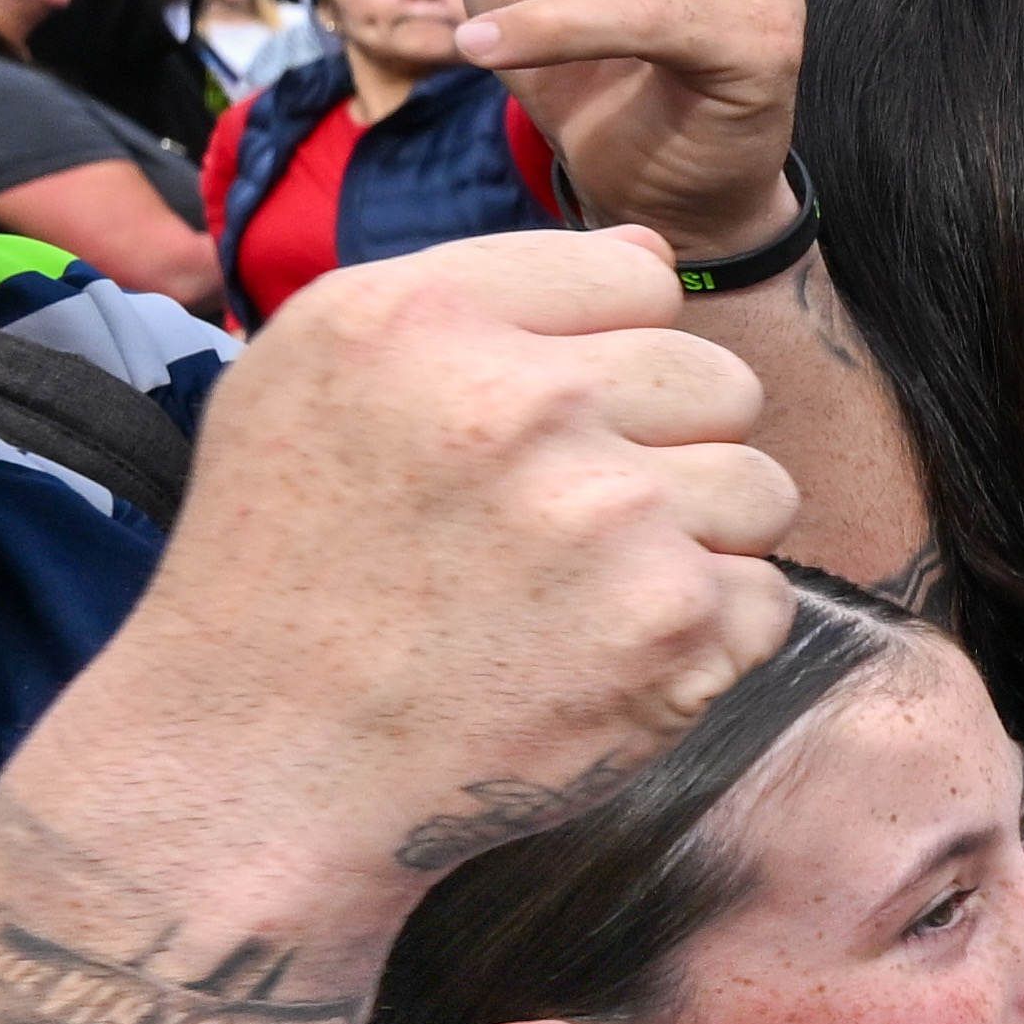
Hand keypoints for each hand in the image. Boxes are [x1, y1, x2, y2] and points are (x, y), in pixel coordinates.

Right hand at [122, 229, 796, 872]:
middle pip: (719, 380)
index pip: (636, 279)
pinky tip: (599, 657)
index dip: (602, 357)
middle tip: (565, 524)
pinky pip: (763, 597)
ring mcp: (607, 517)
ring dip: (696, 542)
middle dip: (666, 447)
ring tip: (583, 592)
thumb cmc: (284, 568)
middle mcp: (520, 405)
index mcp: (424, 320)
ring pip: (760, 486)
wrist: (261, 766)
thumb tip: (653, 257)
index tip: (542, 426)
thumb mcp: (313, 378)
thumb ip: (483, 291)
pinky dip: (704, 638)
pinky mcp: (668, 627)